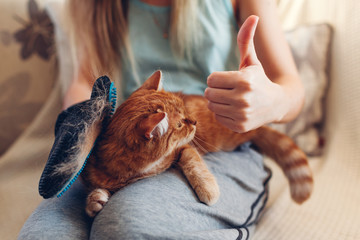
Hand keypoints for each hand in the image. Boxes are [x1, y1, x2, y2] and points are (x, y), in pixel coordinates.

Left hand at [204, 15, 285, 132]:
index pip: (210, 79)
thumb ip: (246, 40)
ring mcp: (241, 114)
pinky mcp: (240, 126)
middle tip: (229, 90)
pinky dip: (223, 113)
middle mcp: (242, 98)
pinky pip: (217, 117)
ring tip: (231, 99)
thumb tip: (253, 16)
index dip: (217, 78)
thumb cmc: (259, 79)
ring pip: (211, 105)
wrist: (277, 104)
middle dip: (216, 89)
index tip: (228, 79)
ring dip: (218, 101)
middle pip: (208, 93)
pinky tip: (235, 110)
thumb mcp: (252, 61)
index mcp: (244, 80)